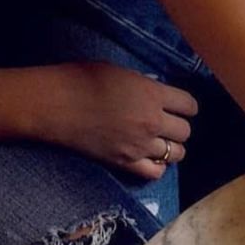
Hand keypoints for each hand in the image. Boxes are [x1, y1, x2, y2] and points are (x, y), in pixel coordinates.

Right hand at [40, 62, 196, 180]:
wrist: (56, 105)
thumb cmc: (82, 79)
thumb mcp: (119, 72)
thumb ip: (144, 86)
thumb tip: (157, 94)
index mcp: (152, 94)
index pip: (189, 105)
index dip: (187, 106)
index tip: (180, 106)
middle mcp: (152, 121)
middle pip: (185, 132)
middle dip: (179, 127)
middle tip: (167, 124)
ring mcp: (141, 145)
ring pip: (176, 154)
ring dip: (171, 147)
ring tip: (160, 142)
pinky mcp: (127, 163)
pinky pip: (156, 172)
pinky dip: (158, 166)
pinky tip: (151, 159)